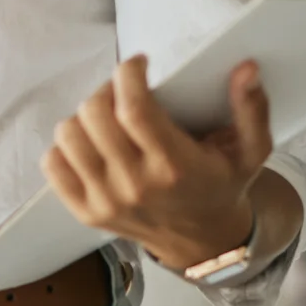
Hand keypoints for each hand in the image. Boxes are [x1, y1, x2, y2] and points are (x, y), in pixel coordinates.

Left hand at [41, 56, 289, 271]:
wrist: (203, 241)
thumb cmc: (221, 185)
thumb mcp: (251, 150)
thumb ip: (252, 109)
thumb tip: (246, 70)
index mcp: (175, 167)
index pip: (134, 110)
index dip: (128, 75)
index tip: (138, 64)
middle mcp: (136, 186)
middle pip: (95, 116)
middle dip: (107, 90)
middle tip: (123, 91)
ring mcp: (106, 202)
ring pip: (69, 135)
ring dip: (85, 116)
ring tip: (108, 117)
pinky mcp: (86, 212)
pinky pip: (53, 164)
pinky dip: (66, 146)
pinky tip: (92, 143)